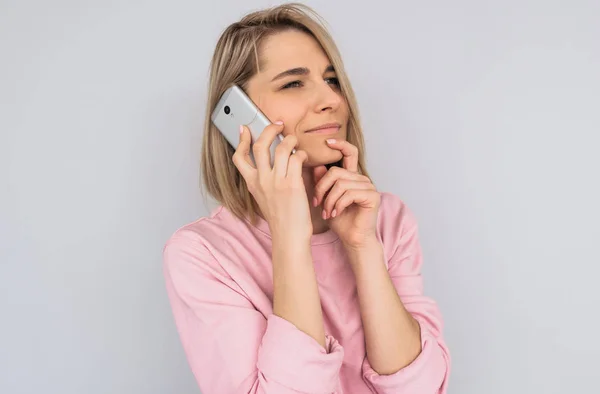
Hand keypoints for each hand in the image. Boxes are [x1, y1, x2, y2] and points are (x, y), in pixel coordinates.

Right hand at [232, 121, 311, 242]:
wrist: (289, 236)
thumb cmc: (281, 218)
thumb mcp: (263, 198)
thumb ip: (263, 180)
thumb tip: (268, 164)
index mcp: (252, 183)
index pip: (239, 157)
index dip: (241, 140)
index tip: (244, 128)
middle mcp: (261, 180)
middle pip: (260, 145)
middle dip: (269, 129)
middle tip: (278, 125)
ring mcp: (276, 182)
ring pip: (281, 148)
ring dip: (290, 140)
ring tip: (295, 141)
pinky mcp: (292, 184)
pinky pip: (296, 158)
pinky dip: (301, 153)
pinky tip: (304, 157)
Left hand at [313, 139, 379, 248]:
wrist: (353, 239)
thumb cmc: (340, 221)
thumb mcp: (326, 199)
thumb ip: (322, 182)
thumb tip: (316, 165)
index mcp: (351, 177)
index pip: (349, 153)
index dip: (340, 144)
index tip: (327, 141)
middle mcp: (361, 179)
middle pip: (336, 172)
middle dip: (321, 188)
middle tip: (316, 203)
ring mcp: (368, 186)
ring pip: (340, 183)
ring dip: (329, 200)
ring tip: (326, 212)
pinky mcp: (372, 196)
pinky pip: (349, 193)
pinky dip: (338, 204)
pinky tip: (335, 214)